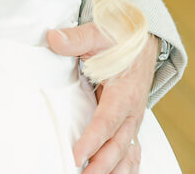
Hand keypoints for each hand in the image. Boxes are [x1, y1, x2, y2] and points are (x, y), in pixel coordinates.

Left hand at [47, 24, 157, 171]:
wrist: (141, 41)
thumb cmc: (118, 39)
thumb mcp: (96, 34)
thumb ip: (76, 39)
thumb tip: (53, 38)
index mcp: (123, 92)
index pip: (107, 122)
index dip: (92, 140)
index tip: (77, 155)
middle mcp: (131, 111)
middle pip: (118, 145)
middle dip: (101, 165)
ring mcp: (132, 120)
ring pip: (127, 154)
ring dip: (113, 170)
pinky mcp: (130, 124)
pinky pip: (131, 152)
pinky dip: (125, 168)